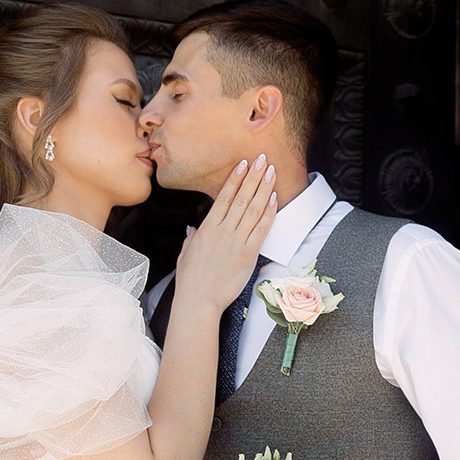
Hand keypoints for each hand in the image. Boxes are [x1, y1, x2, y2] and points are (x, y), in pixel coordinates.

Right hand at [170, 155, 277, 314]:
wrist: (198, 301)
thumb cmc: (191, 280)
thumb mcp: (186, 255)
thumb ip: (191, 239)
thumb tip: (192, 229)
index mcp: (206, 228)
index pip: (224, 197)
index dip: (235, 178)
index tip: (243, 164)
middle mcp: (222, 230)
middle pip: (241, 197)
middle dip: (253, 176)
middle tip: (263, 159)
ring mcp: (236, 241)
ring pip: (253, 209)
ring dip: (264, 188)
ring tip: (271, 172)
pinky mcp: (248, 254)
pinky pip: (261, 229)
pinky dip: (268, 213)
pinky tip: (274, 199)